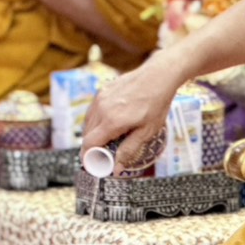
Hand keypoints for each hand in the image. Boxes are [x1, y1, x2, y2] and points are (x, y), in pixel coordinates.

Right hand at [80, 53, 189, 169]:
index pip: (89, 144)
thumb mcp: (147, 131)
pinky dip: (97, 121)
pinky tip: (109, 123)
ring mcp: (100, 98)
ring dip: (94, 133)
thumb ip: (129, 149)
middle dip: (93, 147)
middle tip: (105, 154)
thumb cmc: (156, 103)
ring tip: (109, 139)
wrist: (158, 75)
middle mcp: (102, 108)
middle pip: (87, 134)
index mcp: (112, 121)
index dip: (89, 156)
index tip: (95, 164)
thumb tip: (116, 168)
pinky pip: (93, 111)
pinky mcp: (102, 90)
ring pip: (88, 122)